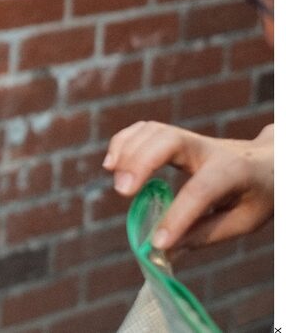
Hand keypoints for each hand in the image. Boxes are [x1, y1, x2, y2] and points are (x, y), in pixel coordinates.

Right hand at [103, 121, 272, 250]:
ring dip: (128, 152)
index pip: (201, 190)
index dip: (177, 216)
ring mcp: (191, 137)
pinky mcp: (175, 135)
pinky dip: (123, 143)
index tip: (157, 242)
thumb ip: (205, 234)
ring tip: (117, 182)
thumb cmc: (259, 195)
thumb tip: (165, 252)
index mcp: (234, 171)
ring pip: (153, 131)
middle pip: (169, 140)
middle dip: (141, 163)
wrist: (269, 161)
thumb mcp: (245, 220)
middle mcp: (209, 147)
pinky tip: (112, 164)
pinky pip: (143, 129)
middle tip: (123, 192)